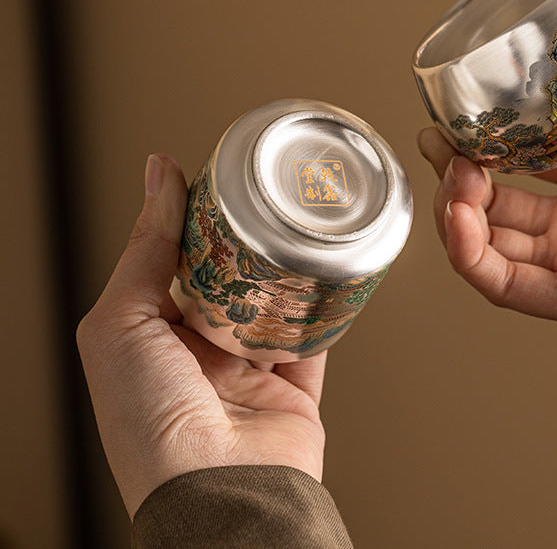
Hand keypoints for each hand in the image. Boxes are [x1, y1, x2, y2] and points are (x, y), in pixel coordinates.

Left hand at [77, 154, 326, 517]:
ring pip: (270, 302)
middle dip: (241, 240)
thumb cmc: (151, 422)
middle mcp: (197, 354)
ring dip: (282, 270)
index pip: (170, 264)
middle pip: (225, 279)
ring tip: (295, 226)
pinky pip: (312, 335)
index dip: (188, 220)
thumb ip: (145, 251)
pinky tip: (327, 273)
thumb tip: (158, 175)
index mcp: (150, 340)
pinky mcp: (293, 384)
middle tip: (260, 197)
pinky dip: (321, 306)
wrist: (219, 491)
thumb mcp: (119, 324)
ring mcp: (247, 370)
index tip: (211, 177)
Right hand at [419, 0, 556, 396]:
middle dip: (457, 167)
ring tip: (453, 170)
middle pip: (498, 195)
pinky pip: (504, 283)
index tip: (465, 102)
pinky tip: (461, 216)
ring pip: (489, 240)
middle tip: (436, 135)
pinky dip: (470, 254)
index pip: (533, 153)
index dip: (493, 131)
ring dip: (455, 207)